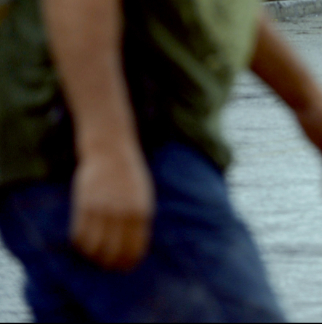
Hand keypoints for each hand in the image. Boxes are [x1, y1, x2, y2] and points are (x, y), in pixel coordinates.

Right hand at [70, 141, 154, 270]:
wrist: (111, 151)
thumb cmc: (129, 176)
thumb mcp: (143, 196)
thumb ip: (140, 219)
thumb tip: (135, 246)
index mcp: (141, 212)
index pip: (134, 248)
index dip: (128, 262)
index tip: (123, 268)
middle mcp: (122, 213)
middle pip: (113, 252)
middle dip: (110, 264)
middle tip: (106, 266)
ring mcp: (102, 209)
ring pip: (94, 247)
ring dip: (93, 257)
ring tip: (94, 257)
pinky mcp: (84, 205)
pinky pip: (79, 235)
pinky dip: (80, 245)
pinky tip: (83, 245)